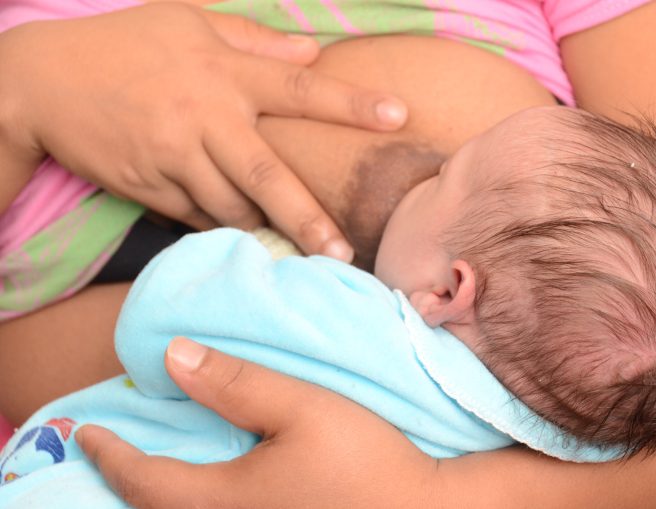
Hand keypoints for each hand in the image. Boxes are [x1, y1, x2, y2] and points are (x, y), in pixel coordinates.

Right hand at [0, 4, 407, 258]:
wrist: (41, 81)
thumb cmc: (126, 45)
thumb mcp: (190, 22)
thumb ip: (255, 40)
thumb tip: (313, 52)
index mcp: (223, 70)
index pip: (298, 87)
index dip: (349, 103)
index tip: (397, 116)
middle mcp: (204, 116)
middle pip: (267, 174)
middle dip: (308, 218)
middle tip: (342, 254)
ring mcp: (173, 156)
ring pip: (230, 206)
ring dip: (262, 227)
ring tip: (292, 246)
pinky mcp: (148, 187)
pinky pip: (195, 216)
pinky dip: (217, 224)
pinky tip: (234, 230)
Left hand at [76, 338, 437, 507]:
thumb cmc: (364, 460)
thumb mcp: (303, 408)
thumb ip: (238, 383)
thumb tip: (174, 357)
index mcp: (224, 499)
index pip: (144, 480)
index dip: (110, 454)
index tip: (86, 431)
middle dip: (127, 480)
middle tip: (113, 449)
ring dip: (160, 492)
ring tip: (154, 463)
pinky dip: (195, 498)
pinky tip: (213, 481)